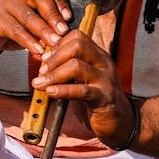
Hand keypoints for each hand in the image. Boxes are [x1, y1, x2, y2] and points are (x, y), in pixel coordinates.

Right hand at [0, 0, 73, 57]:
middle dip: (54, 15)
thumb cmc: (13, 25)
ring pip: (29, 16)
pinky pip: (16, 30)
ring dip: (44, 31)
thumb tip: (68, 37)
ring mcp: (6, 4)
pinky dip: (29, 41)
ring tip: (54, 43)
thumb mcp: (32, 21)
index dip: (62, 1)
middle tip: (64, 32)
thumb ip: (46, 24)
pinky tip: (38, 51)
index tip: (69, 18)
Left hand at [31, 30, 134, 148]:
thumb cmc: (96, 98)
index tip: (45, 59)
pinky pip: (81, 90)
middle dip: (55, 58)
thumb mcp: (83, 78)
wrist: (119, 121)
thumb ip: (67, 67)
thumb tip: (43, 60)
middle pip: (77, 46)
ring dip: (54, 74)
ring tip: (40, 84)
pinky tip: (50, 92)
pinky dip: (63, 90)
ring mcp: (105, 79)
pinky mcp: (103, 98)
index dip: (57, 45)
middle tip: (42, 71)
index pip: (77, 37)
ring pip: (76, 66)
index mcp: (98, 55)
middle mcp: (103, 63)